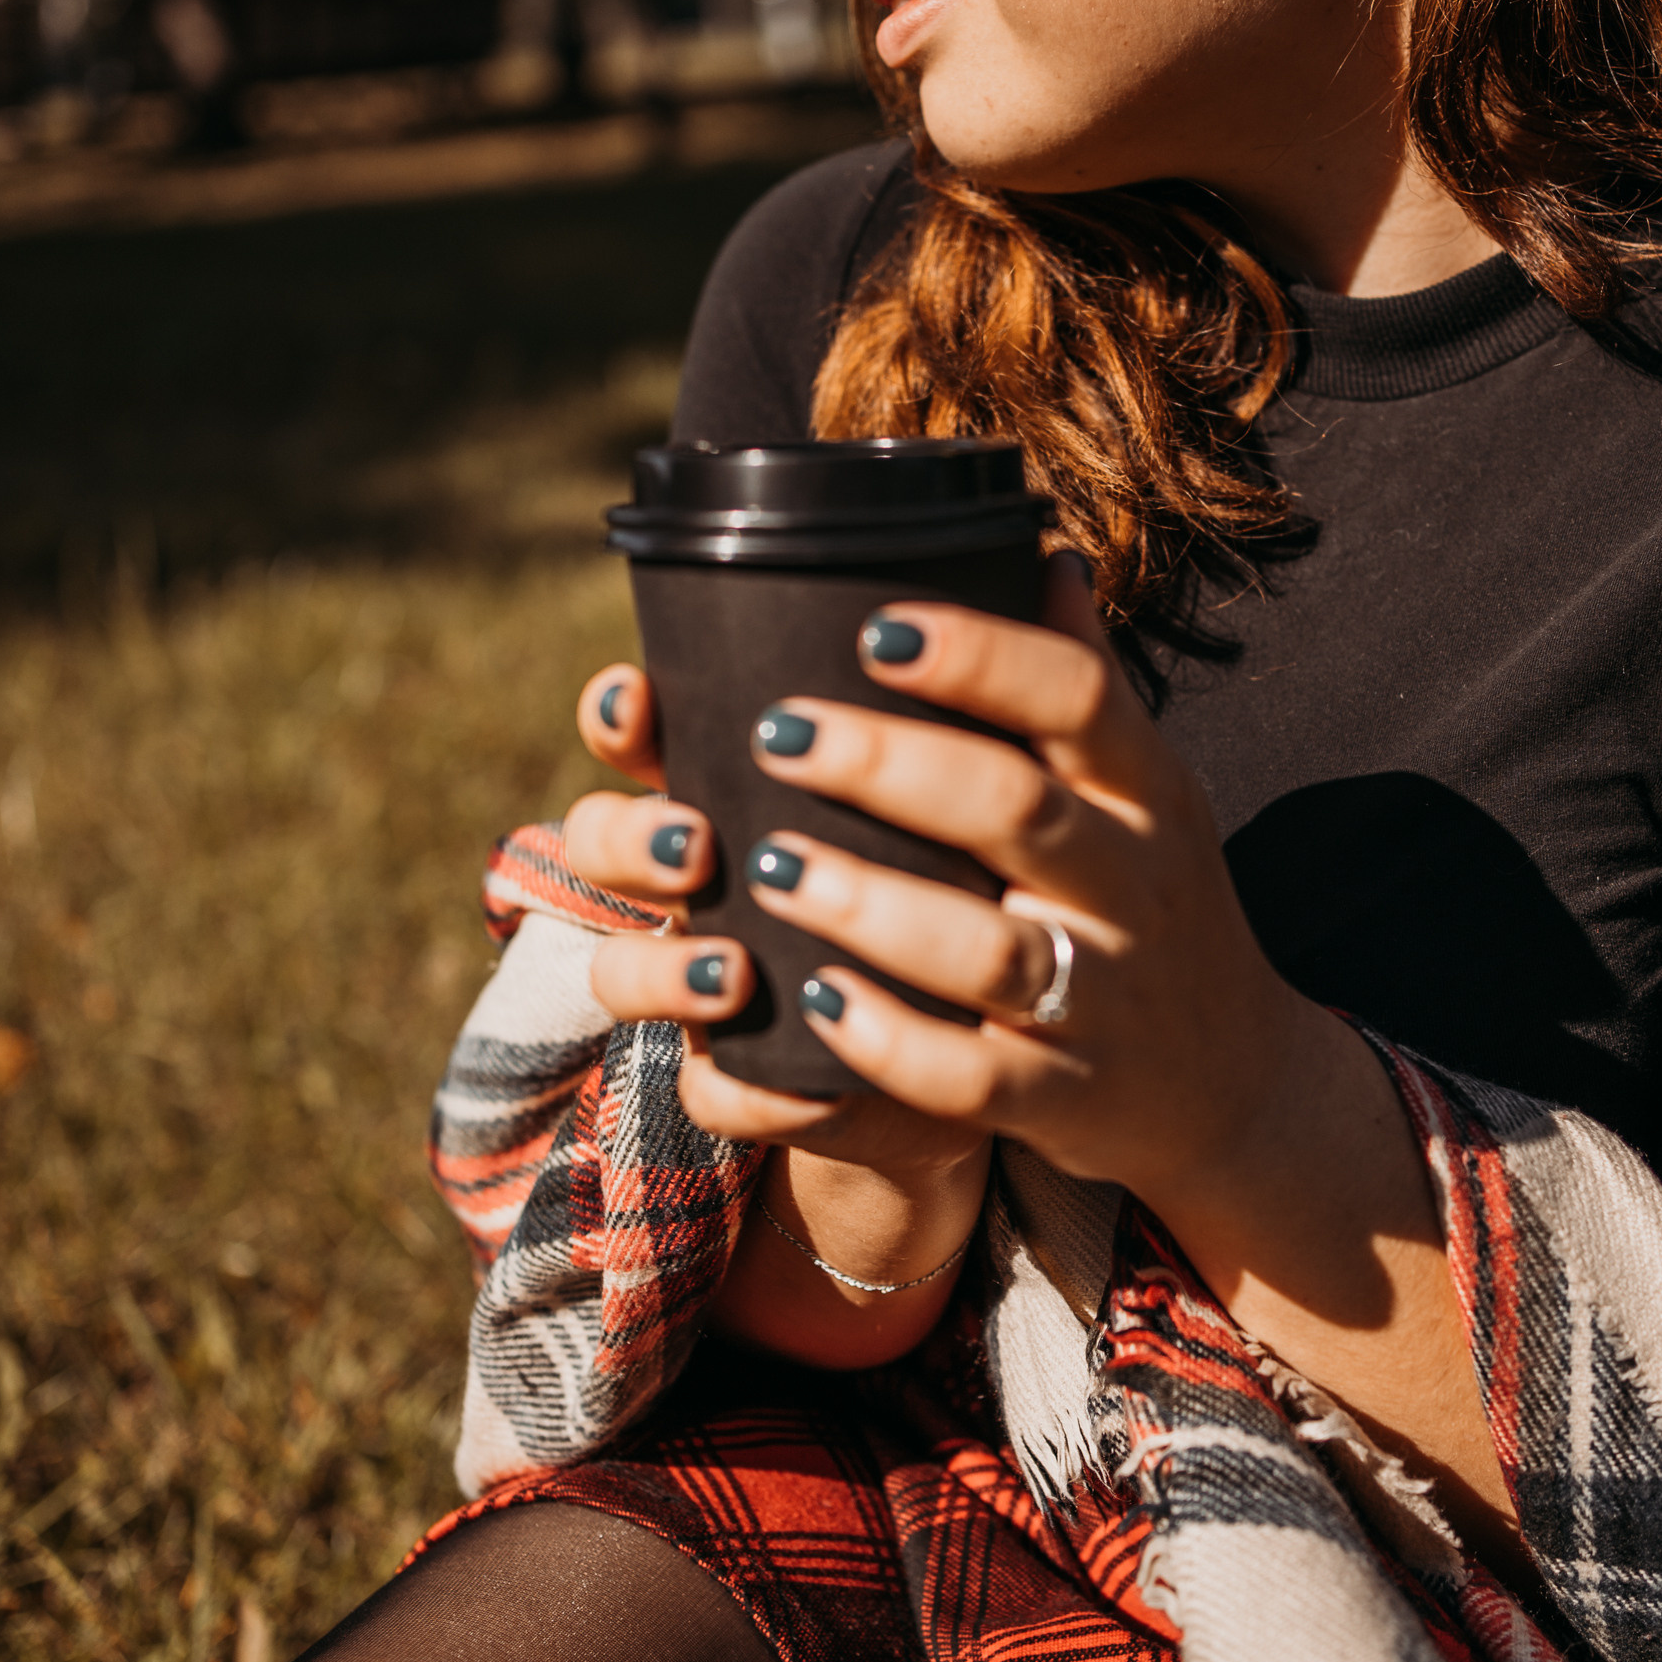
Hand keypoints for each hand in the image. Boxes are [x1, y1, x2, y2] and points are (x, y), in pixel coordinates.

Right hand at [564, 662, 991, 1360]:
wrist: (1013, 1043)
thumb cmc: (980, 878)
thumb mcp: (999, 787)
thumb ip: (1010, 694)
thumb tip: (1056, 567)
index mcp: (747, 787)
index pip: (648, 731)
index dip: (623, 715)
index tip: (636, 697)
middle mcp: (709, 881)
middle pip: (605, 844)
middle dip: (634, 841)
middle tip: (694, 844)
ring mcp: (721, 984)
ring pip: (628, 972)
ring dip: (670, 966)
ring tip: (730, 969)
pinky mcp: (764, 1082)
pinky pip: (719, 1095)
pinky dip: (755, 1094)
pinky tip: (801, 1086)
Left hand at [589, 561, 1515, 1555]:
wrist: (1237, 1089)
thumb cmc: (1154, 907)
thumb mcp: (1146, 795)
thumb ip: (1084, 687)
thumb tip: (1037, 550)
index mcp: (1147, 793)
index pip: (1077, 698)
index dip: (978, 656)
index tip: (875, 628)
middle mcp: (1135, 889)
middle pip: (1017, 810)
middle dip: (890, 766)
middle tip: (778, 731)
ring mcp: (1106, 999)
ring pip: (989, 950)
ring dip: (871, 906)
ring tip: (769, 863)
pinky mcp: (1068, 1099)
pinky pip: (975, 1078)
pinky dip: (891, 1043)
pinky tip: (814, 1002)